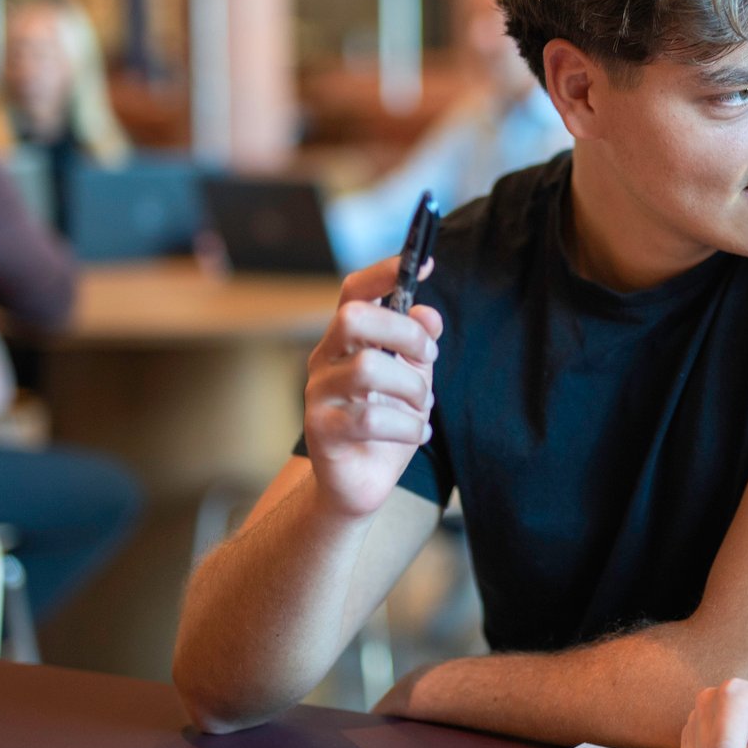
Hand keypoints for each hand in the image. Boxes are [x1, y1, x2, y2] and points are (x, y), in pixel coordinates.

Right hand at [303, 256, 443, 519]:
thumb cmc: (387, 426)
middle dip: (403, 332)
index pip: (355, 291)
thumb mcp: (412, 380)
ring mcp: (318, 394)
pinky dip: (408, 426)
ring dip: (412, 388)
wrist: (360, 486)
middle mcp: (326, 360)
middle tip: (427, 358)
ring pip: (368, 369)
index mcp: (346, 341)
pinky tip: (417, 434)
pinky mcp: (321, 431)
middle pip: (354, 317)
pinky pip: (371, 418)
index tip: (425, 261)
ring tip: (422, 407)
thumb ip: (419, 347)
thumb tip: (429, 313)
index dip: (385, 272)